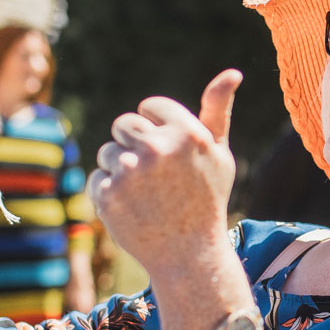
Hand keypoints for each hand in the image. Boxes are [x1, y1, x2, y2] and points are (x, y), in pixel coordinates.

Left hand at [89, 70, 240, 280]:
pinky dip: (111, 193)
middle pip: (124, 124)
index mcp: (186, 132)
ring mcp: (129, 171)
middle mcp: (157, 148)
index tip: (170, 156)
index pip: (149, 107)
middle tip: (156, 177)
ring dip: (121, 169)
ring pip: (108, 151)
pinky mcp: (107, 194)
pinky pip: (97, 177)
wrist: (190, 256)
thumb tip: (232, 72)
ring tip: (146, 195)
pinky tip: (134, 209)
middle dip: (135, 146)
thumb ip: (218, 111)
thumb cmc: (207, 200)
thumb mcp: (219, 154)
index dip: (158, 130)